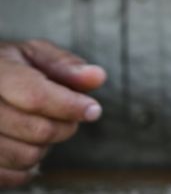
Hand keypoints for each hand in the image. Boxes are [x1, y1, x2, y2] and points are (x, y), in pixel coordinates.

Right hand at [0, 40, 105, 186]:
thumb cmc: (14, 68)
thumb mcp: (36, 56)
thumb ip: (66, 65)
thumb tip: (98, 76)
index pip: (35, 96)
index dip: (70, 106)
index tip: (93, 110)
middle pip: (37, 130)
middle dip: (64, 125)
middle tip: (65, 114)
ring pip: (27, 156)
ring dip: (45, 145)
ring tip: (37, 124)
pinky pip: (12, 176)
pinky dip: (27, 164)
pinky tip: (23, 142)